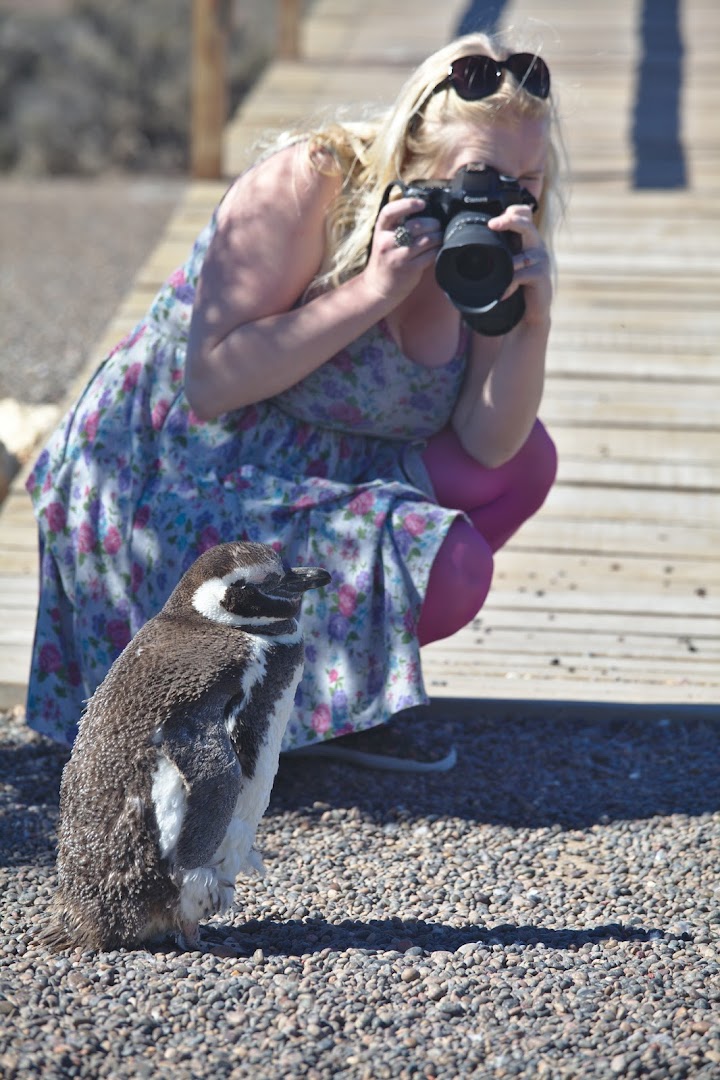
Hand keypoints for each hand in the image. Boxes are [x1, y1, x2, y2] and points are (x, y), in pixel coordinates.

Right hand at [360, 196, 441, 304]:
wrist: (379, 286)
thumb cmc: (386, 258)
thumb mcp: (384, 238)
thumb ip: (398, 225)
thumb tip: (424, 211)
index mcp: (380, 230)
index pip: (390, 212)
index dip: (407, 204)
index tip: (422, 204)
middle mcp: (387, 243)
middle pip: (415, 226)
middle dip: (432, 223)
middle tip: (437, 225)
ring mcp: (398, 257)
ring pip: (426, 240)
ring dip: (438, 236)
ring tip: (440, 236)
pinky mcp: (409, 269)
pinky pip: (430, 255)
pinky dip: (437, 250)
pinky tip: (437, 248)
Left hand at [488, 204, 551, 326]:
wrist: (531, 311)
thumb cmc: (515, 285)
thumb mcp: (505, 264)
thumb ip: (497, 252)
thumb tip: (468, 242)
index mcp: (526, 239)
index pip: (524, 214)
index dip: (511, 212)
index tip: (492, 222)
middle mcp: (536, 246)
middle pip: (527, 225)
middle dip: (509, 221)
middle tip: (492, 225)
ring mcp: (541, 260)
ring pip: (522, 255)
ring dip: (507, 264)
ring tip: (495, 275)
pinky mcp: (541, 276)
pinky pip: (520, 276)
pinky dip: (508, 285)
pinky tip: (502, 294)